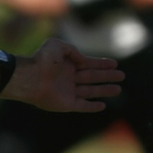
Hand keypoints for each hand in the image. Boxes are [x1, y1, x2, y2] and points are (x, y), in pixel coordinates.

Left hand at [2, 38, 123, 111]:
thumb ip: (73, 50)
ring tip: (119, 89)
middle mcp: (69, 78)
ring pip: (91, 91)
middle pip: (93, 77)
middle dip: (107, 76)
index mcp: (67, 64)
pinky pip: (83, 105)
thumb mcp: (57, 45)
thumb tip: (82, 60)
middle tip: (122, 76)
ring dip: (105, 90)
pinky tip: (103, 106)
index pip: (88, 64)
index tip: (115, 63)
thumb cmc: (42, 59)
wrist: (30, 78)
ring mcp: (68, 91)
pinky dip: (92, 106)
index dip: (102, 63)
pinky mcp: (66, 104)